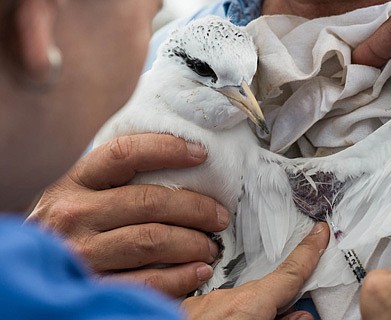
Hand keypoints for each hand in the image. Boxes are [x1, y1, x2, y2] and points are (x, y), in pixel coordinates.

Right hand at [27, 133, 229, 297]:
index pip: (124, 154)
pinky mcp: (93, 286)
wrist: (30, 274)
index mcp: (73, 184)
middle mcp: (74, 215)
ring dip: (193, 242)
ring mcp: (82, 253)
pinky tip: (198, 271)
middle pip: (149, 201)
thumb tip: (179, 163)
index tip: (201, 153)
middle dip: (196, 208)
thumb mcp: (79, 196)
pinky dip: (181, 276)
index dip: (166, 148)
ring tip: (210, 246)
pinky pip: (147, 282)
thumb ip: (114, 181)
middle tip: (220, 216)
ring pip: (152, 240)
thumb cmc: (70, 228)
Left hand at [181, 222, 329, 319]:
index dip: (308, 252)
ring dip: (246, 315)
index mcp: (245, 308)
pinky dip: (224, 318)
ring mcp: (199, 304)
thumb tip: (300, 318)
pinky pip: (214, 310)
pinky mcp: (182, 311)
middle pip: (262, 294)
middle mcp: (220, 299)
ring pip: (235, 303)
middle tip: (289, 316)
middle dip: (276, 305)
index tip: (318, 234)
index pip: (287, 273)